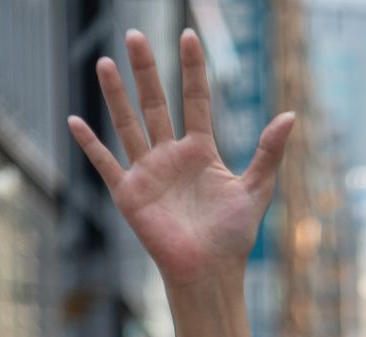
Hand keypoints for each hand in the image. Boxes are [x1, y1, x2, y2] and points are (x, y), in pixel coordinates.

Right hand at [68, 29, 295, 286]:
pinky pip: (106, 164)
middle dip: (145, 70)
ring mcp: (148, 172)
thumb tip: (291, 115)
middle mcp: (171, 155)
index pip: (195, 99)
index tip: (188, 36)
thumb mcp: (256, 189)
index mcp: (201, 151)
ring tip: (105, 63)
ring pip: (128, 124)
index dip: (192, 69)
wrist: (209, 273)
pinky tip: (75, 120)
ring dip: (115, 95)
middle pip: (155, 103)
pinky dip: (90, 144)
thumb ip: (269, 152)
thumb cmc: (233, 236)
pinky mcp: (129, 194)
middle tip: (134, 35)